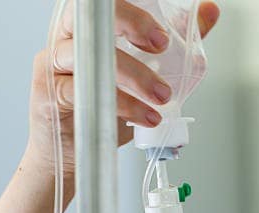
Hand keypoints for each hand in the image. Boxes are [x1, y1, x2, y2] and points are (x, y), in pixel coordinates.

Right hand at [25, 1, 219, 177]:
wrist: (75, 151)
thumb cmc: (106, 107)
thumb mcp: (150, 68)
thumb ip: (179, 39)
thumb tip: (208, 10)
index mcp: (92, 25)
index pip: (105, 2)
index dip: (132, 8)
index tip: (162, 28)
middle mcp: (70, 37)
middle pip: (92, 14)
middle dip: (133, 23)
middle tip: (162, 46)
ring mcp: (55, 62)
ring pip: (91, 54)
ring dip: (135, 76)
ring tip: (162, 96)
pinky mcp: (49, 92)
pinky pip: (84, 91)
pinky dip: (123, 105)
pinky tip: (144, 115)